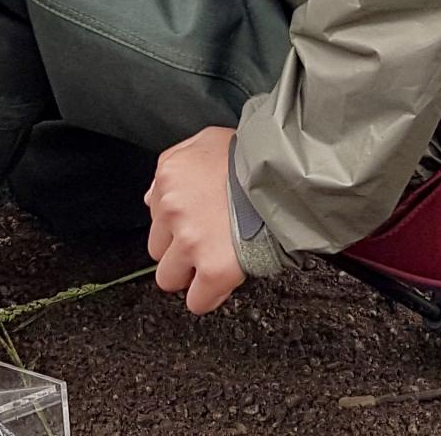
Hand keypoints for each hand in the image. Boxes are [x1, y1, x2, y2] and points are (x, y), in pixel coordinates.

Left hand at [145, 126, 246, 313]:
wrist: (287, 172)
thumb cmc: (254, 155)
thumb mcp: (208, 140)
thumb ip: (177, 162)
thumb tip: (153, 197)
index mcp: (169, 176)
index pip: (155, 214)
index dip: (177, 222)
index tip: (198, 222)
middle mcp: (173, 209)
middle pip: (157, 249)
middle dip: (179, 249)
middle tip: (207, 242)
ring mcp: (191, 241)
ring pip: (170, 278)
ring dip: (190, 274)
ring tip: (215, 260)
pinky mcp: (214, 269)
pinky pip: (197, 301)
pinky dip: (208, 296)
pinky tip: (222, 281)